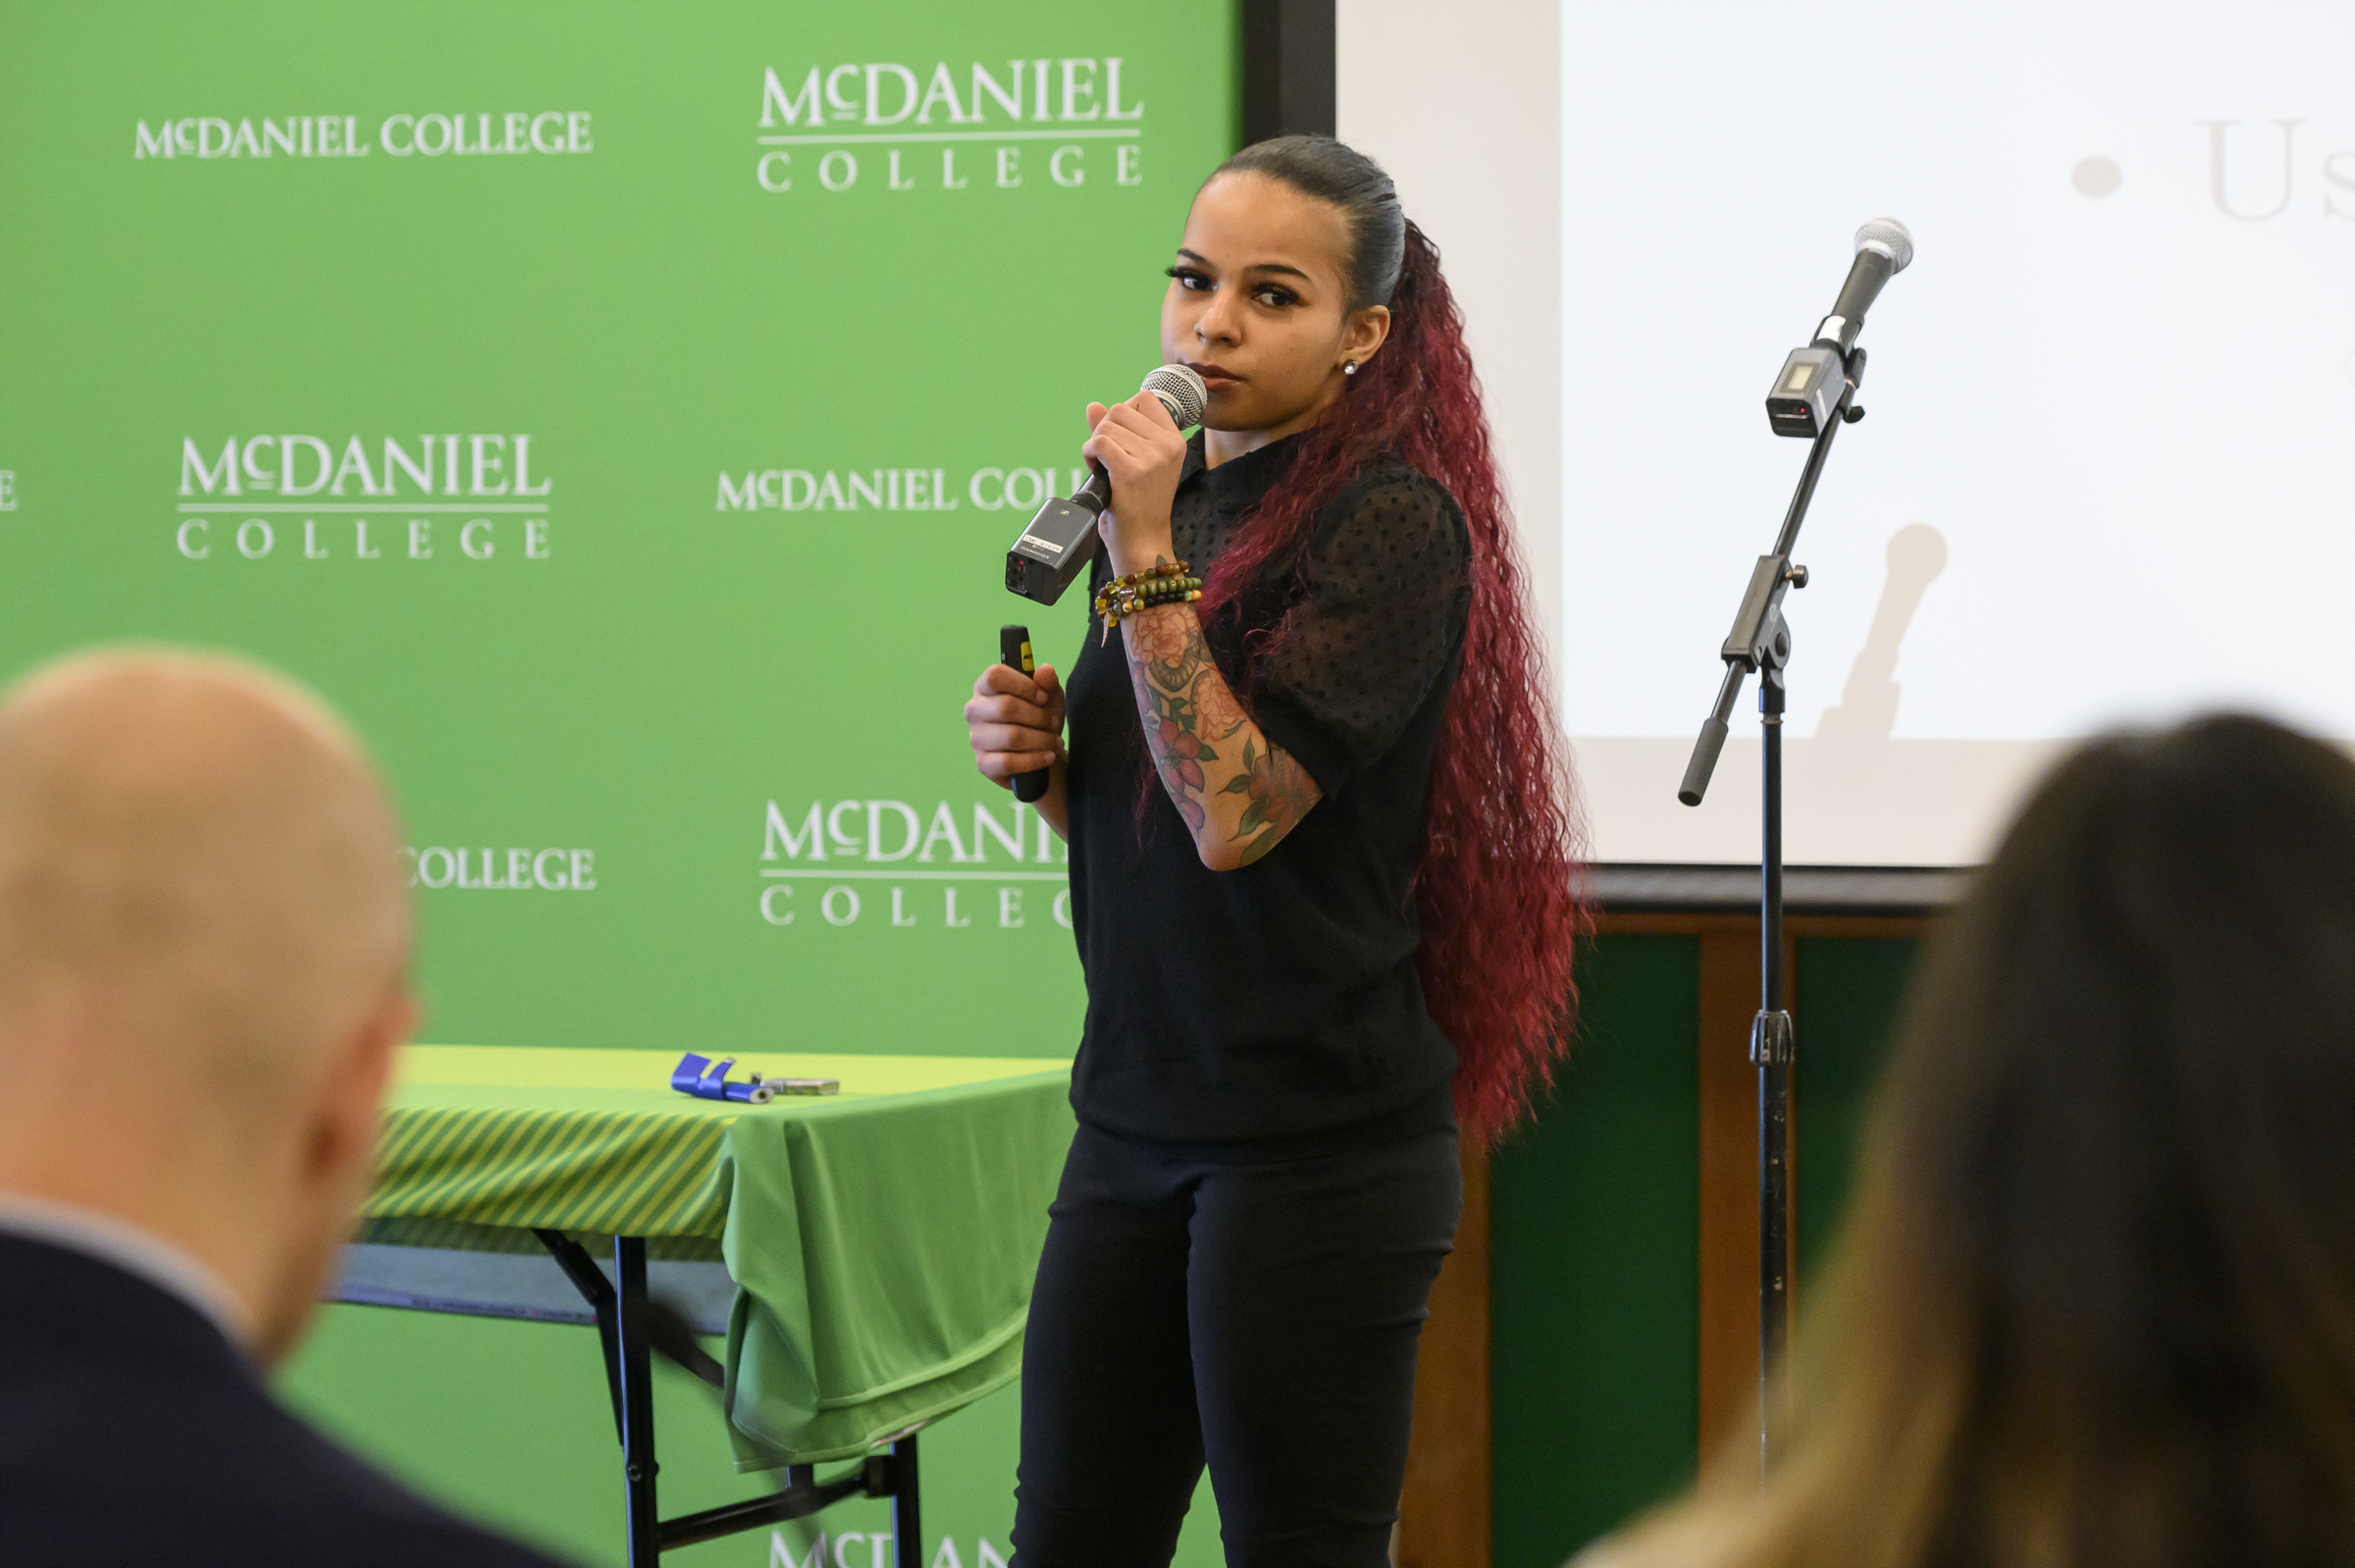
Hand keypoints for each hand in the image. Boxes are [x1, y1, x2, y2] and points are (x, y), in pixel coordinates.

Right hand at [965, 661, 1064, 788]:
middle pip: (1006, 707)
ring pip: (1012, 736)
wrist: (1041, 755)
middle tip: (1053, 723)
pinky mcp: (982, 763)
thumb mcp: (1050, 696)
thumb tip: (1045, 671)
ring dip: (1041, 740)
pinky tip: (1048, 756)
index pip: (995, 676)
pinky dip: (1034, 760)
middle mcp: (975, 710)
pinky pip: (1009, 762)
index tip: (1043, 697)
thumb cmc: (1040, 718)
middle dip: (1039, 716)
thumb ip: (1048, 681)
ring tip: (1054, 742)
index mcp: (986, 687)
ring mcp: (976, 738)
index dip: (1023, 685)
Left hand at [1081, 390, 1187, 575]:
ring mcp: (1150, 458)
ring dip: (1095, 444)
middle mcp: (1167, 446)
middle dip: (1105, 429)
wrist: (1142, 540)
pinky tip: (1094, 468)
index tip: (1121, 437)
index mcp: (1174, 441)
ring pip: (1106, 426)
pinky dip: (1089, 453)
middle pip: (1120, 409)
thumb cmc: (1138, 503)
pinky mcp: (1130, 471)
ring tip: (1103, 467)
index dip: (1125, 412)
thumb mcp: (1136, 461)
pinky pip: (1099, 442)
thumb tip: (1093, 406)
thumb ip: (1116, 430)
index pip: (1145, 399)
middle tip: (1107, 456)